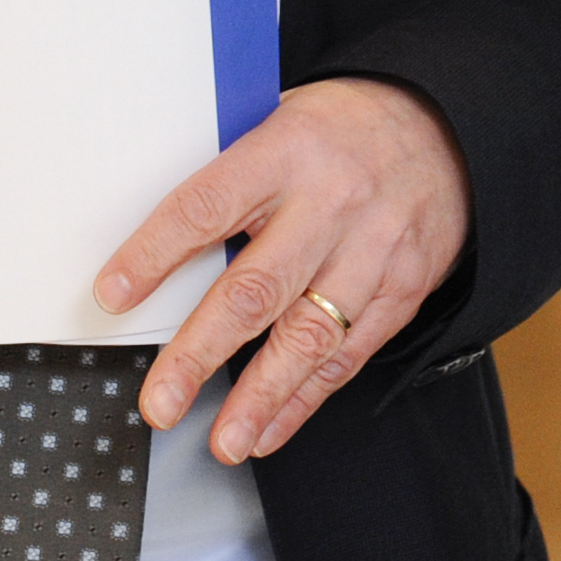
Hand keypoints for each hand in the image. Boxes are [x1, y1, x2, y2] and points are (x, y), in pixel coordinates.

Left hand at [93, 76, 470, 462]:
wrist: (447, 131)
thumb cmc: (343, 130)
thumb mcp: (282, 121)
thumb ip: (232, 176)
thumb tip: (158, 242)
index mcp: (287, 151)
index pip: (206, 206)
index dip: (155, 254)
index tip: (113, 295)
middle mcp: (330, 203)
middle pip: (255, 288)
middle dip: (200, 354)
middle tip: (160, 400)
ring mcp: (372, 249)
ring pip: (308, 334)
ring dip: (260, 397)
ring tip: (222, 440)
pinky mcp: (402, 289)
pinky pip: (349, 355)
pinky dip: (305, 398)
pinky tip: (270, 428)